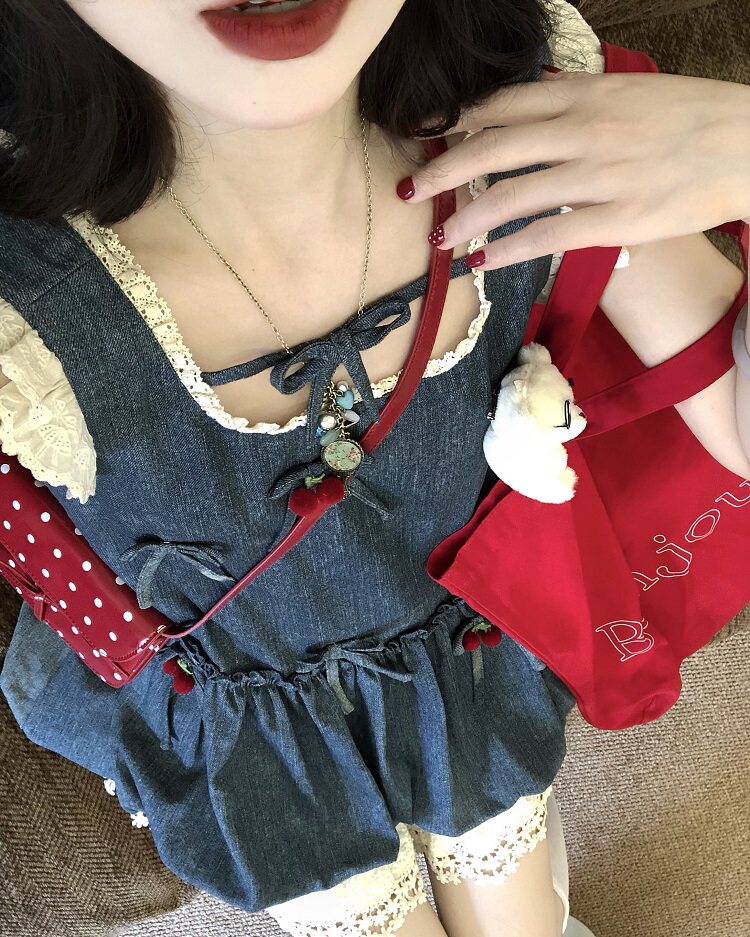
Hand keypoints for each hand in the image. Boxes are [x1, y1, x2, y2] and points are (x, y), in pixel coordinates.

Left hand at [396, 68, 749, 269]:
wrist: (748, 143)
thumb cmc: (690, 118)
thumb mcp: (628, 92)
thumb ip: (577, 101)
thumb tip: (531, 107)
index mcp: (586, 93)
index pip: (505, 103)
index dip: (459, 121)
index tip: (428, 135)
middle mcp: (584, 129)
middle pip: (494, 148)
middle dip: (445, 171)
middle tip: (413, 191)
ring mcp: (599, 174)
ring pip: (512, 195)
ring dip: (467, 220)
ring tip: (440, 239)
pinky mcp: (616, 218)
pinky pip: (548, 237)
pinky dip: (509, 250)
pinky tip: (484, 262)